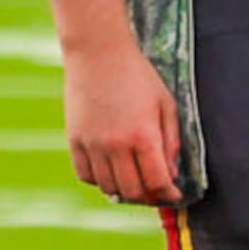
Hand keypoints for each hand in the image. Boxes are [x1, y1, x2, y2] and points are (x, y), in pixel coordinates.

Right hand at [62, 35, 182, 206]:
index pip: (157, 182)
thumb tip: (172, 173)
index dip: (169, 194)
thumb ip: (171, 141)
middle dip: (147, 196)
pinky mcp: (75, 139)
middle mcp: (116, 145)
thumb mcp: (165, 104)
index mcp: (143, 136)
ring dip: (124, 190)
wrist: (98, 53)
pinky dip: (99, 180)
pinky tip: (110, 171)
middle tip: (154, 191)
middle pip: (132, 191)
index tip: (173, 194)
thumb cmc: (137, 75)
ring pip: (108, 187)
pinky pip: (85, 175)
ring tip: (133, 181)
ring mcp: (92, 144)